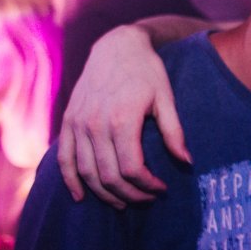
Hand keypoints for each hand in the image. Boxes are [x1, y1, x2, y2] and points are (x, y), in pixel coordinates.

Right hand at [58, 25, 187, 208]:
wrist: (116, 46)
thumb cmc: (147, 72)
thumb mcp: (166, 98)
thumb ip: (174, 132)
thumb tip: (187, 162)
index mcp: (122, 119)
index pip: (132, 168)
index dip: (148, 185)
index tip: (162, 189)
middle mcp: (95, 124)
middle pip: (109, 176)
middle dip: (130, 194)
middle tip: (147, 199)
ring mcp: (77, 124)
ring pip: (86, 173)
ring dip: (104, 194)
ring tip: (122, 203)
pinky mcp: (68, 122)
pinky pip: (64, 160)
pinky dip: (70, 181)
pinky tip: (80, 197)